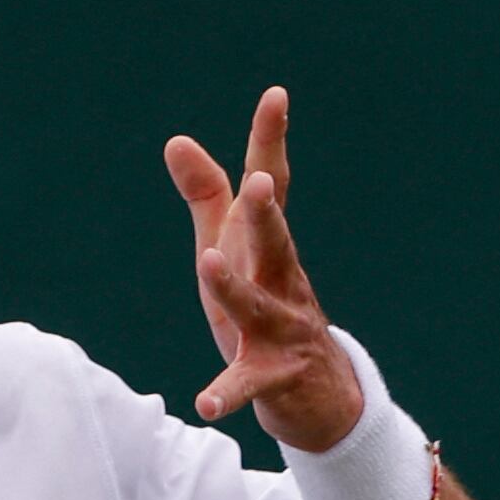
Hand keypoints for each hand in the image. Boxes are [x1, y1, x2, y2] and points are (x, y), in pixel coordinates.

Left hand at [162, 86, 363, 451]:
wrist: (322, 395)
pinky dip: (226, 393)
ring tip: (211, 263)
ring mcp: (282, 330)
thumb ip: (207, 197)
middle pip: (276, 243)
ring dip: (236, 288)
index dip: (271, 141)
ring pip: (259, 308)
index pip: (272, 188)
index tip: (276, 95)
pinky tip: (205, 404)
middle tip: (261, 182)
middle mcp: (283, 283)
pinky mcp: (272, 376)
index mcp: (267, 248)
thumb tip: (176, 139)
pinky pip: (246, 385)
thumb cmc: (267, 308)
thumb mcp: (231, 249)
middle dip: (268, 215)